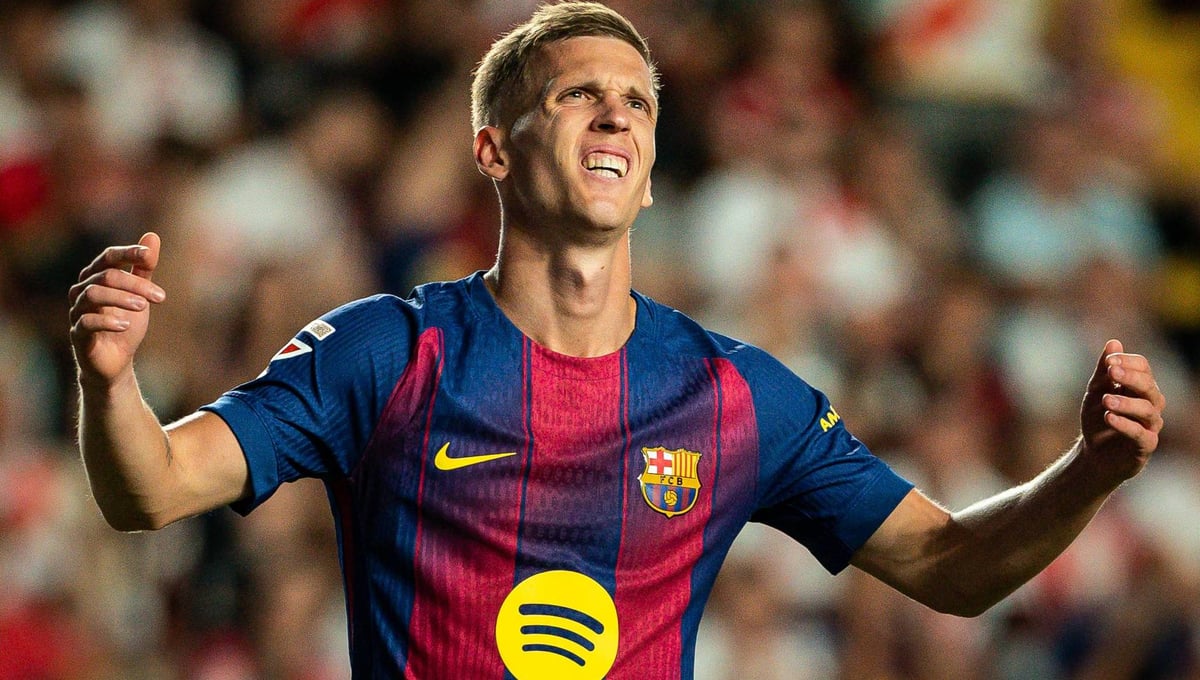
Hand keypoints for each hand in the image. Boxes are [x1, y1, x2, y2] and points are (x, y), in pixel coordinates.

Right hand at [69, 232, 165, 386]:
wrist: (117, 360)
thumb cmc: (126, 323)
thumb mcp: (140, 294)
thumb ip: (143, 268)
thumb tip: (152, 236)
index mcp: (96, 277)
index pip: (109, 257)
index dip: (128, 253)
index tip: (149, 257)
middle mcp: (82, 290)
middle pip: (106, 276)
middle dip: (135, 284)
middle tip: (160, 297)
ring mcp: (77, 311)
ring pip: (94, 294)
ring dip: (122, 298)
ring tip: (143, 307)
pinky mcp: (77, 333)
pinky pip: (86, 321)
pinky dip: (107, 321)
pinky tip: (126, 325)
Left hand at [1079, 339, 1165, 483]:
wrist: (1094, 454)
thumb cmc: (1098, 419)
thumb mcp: (1096, 392)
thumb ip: (1103, 371)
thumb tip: (1114, 342)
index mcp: (1139, 388)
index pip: (1143, 367)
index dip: (1128, 362)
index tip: (1108, 362)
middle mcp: (1150, 404)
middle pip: (1149, 386)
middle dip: (1130, 377)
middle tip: (1110, 372)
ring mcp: (1150, 425)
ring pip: (1148, 410)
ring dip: (1126, 402)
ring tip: (1105, 400)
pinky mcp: (1145, 445)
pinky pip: (1141, 434)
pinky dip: (1125, 424)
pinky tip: (1110, 417)